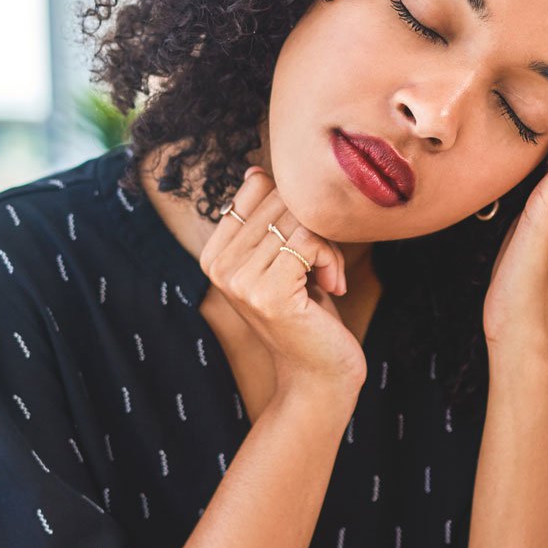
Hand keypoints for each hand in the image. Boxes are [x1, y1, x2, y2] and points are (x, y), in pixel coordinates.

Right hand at [199, 166, 366, 393]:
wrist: (317, 375)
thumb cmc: (307, 314)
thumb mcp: (282, 261)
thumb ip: (267, 222)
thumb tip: (256, 172)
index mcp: (214, 254)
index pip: (256, 187)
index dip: (294, 206)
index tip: (306, 244)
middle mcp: (218, 266)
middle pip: (280, 200)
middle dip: (315, 225)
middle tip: (325, 265)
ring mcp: (239, 281)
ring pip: (299, 219)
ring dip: (328, 246)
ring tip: (329, 277)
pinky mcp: (268, 294)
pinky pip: (310, 240)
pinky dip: (332, 258)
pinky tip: (334, 286)